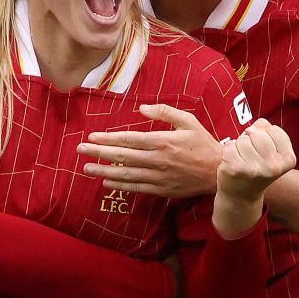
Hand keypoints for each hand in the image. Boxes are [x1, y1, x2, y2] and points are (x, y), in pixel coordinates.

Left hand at [78, 104, 221, 197]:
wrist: (218, 172)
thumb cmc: (203, 143)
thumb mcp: (188, 121)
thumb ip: (164, 112)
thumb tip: (142, 107)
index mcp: (162, 141)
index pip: (128, 139)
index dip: (108, 139)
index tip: (92, 137)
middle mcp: (157, 159)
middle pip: (122, 156)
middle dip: (99, 153)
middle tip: (80, 150)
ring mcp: (158, 176)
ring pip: (125, 174)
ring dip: (103, 170)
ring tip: (86, 168)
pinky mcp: (161, 189)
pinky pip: (136, 187)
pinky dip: (120, 185)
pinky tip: (106, 181)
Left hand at [217, 118, 296, 201]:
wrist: (242, 196)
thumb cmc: (257, 167)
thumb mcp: (271, 150)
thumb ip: (266, 131)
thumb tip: (251, 129)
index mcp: (288, 159)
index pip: (273, 129)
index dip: (265, 136)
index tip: (264, 152)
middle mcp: (274, 166)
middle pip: (257, 133)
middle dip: (251, 140)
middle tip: (251, 156)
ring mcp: (255, 169)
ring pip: (243, 139)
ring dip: (239, 146)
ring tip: (243, 161)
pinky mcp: (237, 169)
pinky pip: (229, 145)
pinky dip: (228, 151)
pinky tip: (233, 163)